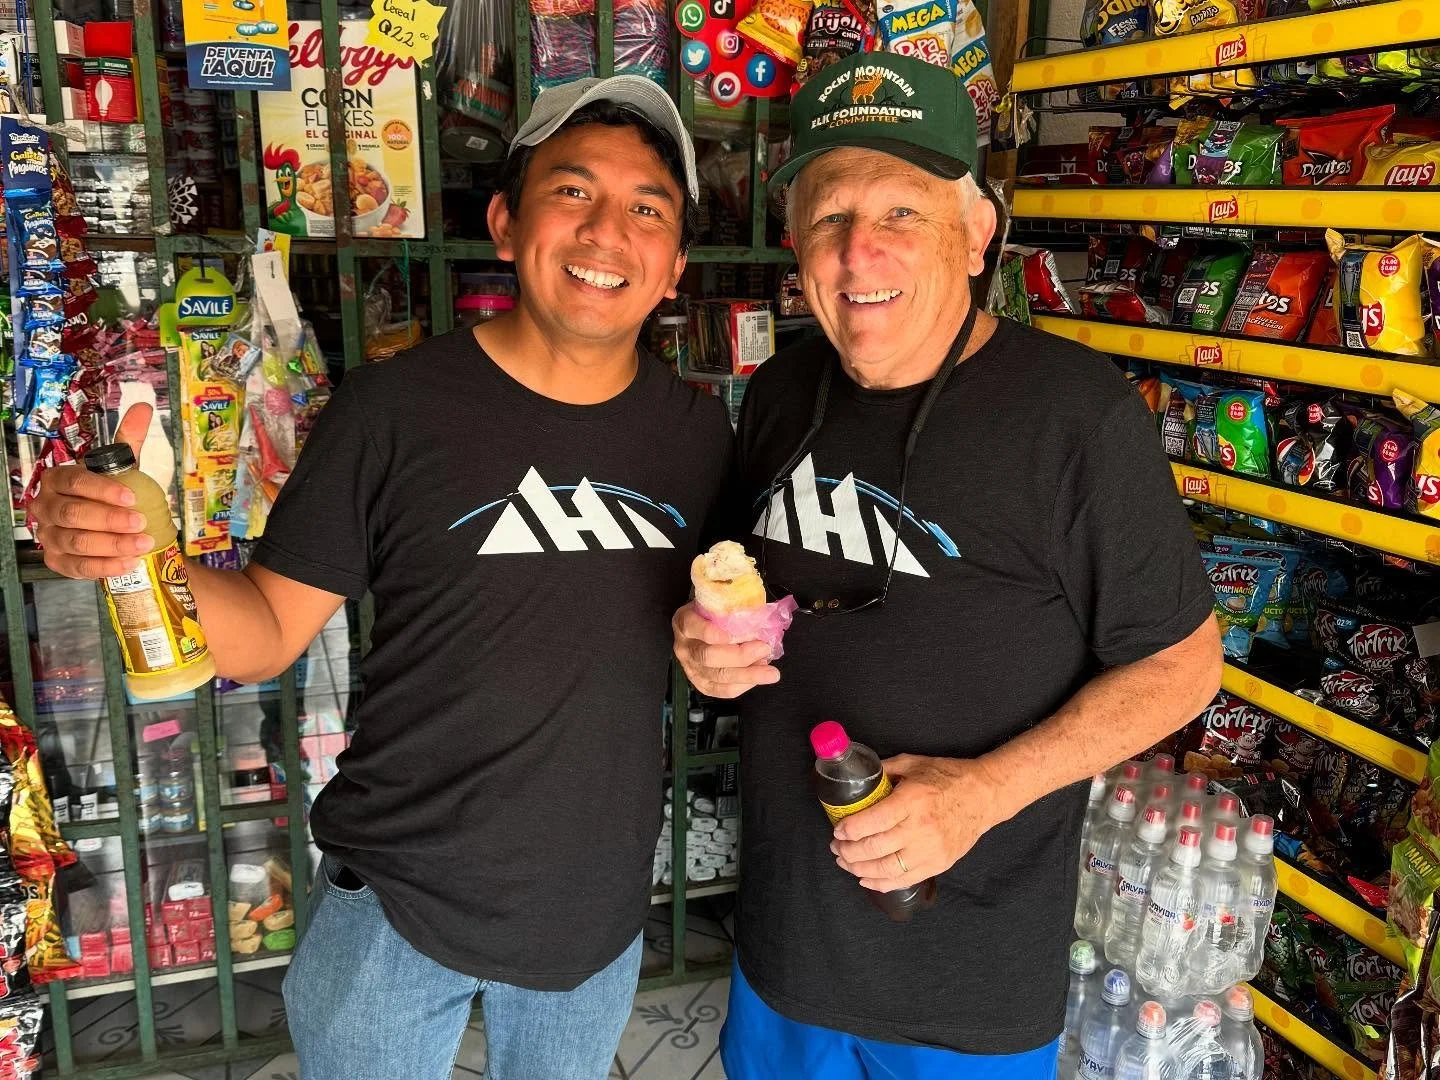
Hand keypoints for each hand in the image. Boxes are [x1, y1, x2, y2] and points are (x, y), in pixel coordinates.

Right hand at [31, 403, 154, 579]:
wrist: (114, 528)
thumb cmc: (113, 494)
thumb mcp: (121, 467)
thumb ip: (128, 440)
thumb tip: (142, 407)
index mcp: (58, 480)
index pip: (74, 482)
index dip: (102, 490)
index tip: (133, 497)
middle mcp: (47, 507)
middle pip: (73, 514)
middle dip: (109, 520)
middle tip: (141, 523)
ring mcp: (50, 536)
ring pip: (76, 542)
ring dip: (112, 545)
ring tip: (143, 543)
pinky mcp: (58, 561)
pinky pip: (78, 567)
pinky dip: (105, 566)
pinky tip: (128, 562)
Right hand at [671, 602, 779, 698]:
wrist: (696, 629)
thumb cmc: (712, 613)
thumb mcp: (716, 603)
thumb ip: (732, 608)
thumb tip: (760, 618)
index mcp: (684, 622)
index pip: (694, 627)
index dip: (712, 632)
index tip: (733, 634)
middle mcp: (684, 647)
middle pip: (708, 656)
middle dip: (740, 655)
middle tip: (764, 648)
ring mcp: (690, 668)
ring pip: (718, 677)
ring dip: (748, 675)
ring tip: (770, 672)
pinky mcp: (700, 683)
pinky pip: (722, 690)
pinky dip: (743, 685)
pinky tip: (758, 678)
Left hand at [830, 754, 1000, 891]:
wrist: (985, 796)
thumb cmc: (948, 776)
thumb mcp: (913, 763)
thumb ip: (884, 770)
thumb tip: (857, 777)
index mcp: (912, 801)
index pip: (872, 822)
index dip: (849, 829)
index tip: (838, 829)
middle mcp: (920, 828)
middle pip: (875, 848)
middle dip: (848, 850)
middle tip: (836, 846)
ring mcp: (930, 850)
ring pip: (886, 869)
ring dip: (859, 868)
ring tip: (845, 861)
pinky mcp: (938, 865)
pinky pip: (903, 880)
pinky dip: (880, 883)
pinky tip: (865, 878)